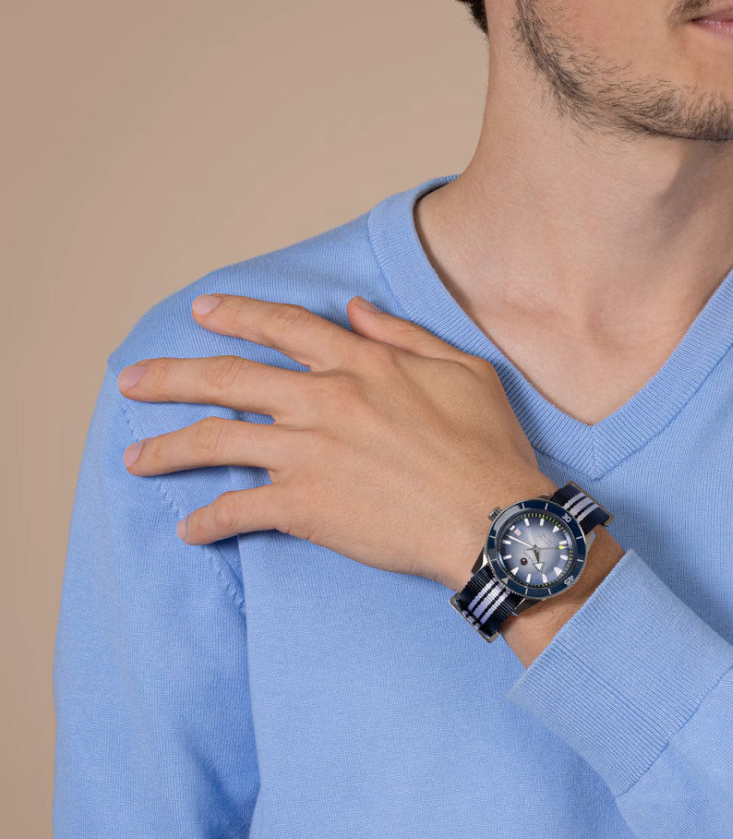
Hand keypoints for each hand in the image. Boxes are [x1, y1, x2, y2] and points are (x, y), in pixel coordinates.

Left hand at [117, 293, 556, 587]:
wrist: (496, 520)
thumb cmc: (490, 448)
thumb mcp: (464, 371)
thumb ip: (404, 336)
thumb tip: (356, 309)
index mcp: (360, 363)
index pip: (281, 328)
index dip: (236, 316)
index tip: (201, 312)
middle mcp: (323, 400)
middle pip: (226, 378)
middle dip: (169, 376)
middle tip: (130, 381)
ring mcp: (307, 454)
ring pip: (214, 441)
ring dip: (166, 450)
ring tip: (136, 460)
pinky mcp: (303, 506)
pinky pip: (237, 510)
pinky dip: (207, 521)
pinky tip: (189, 529)